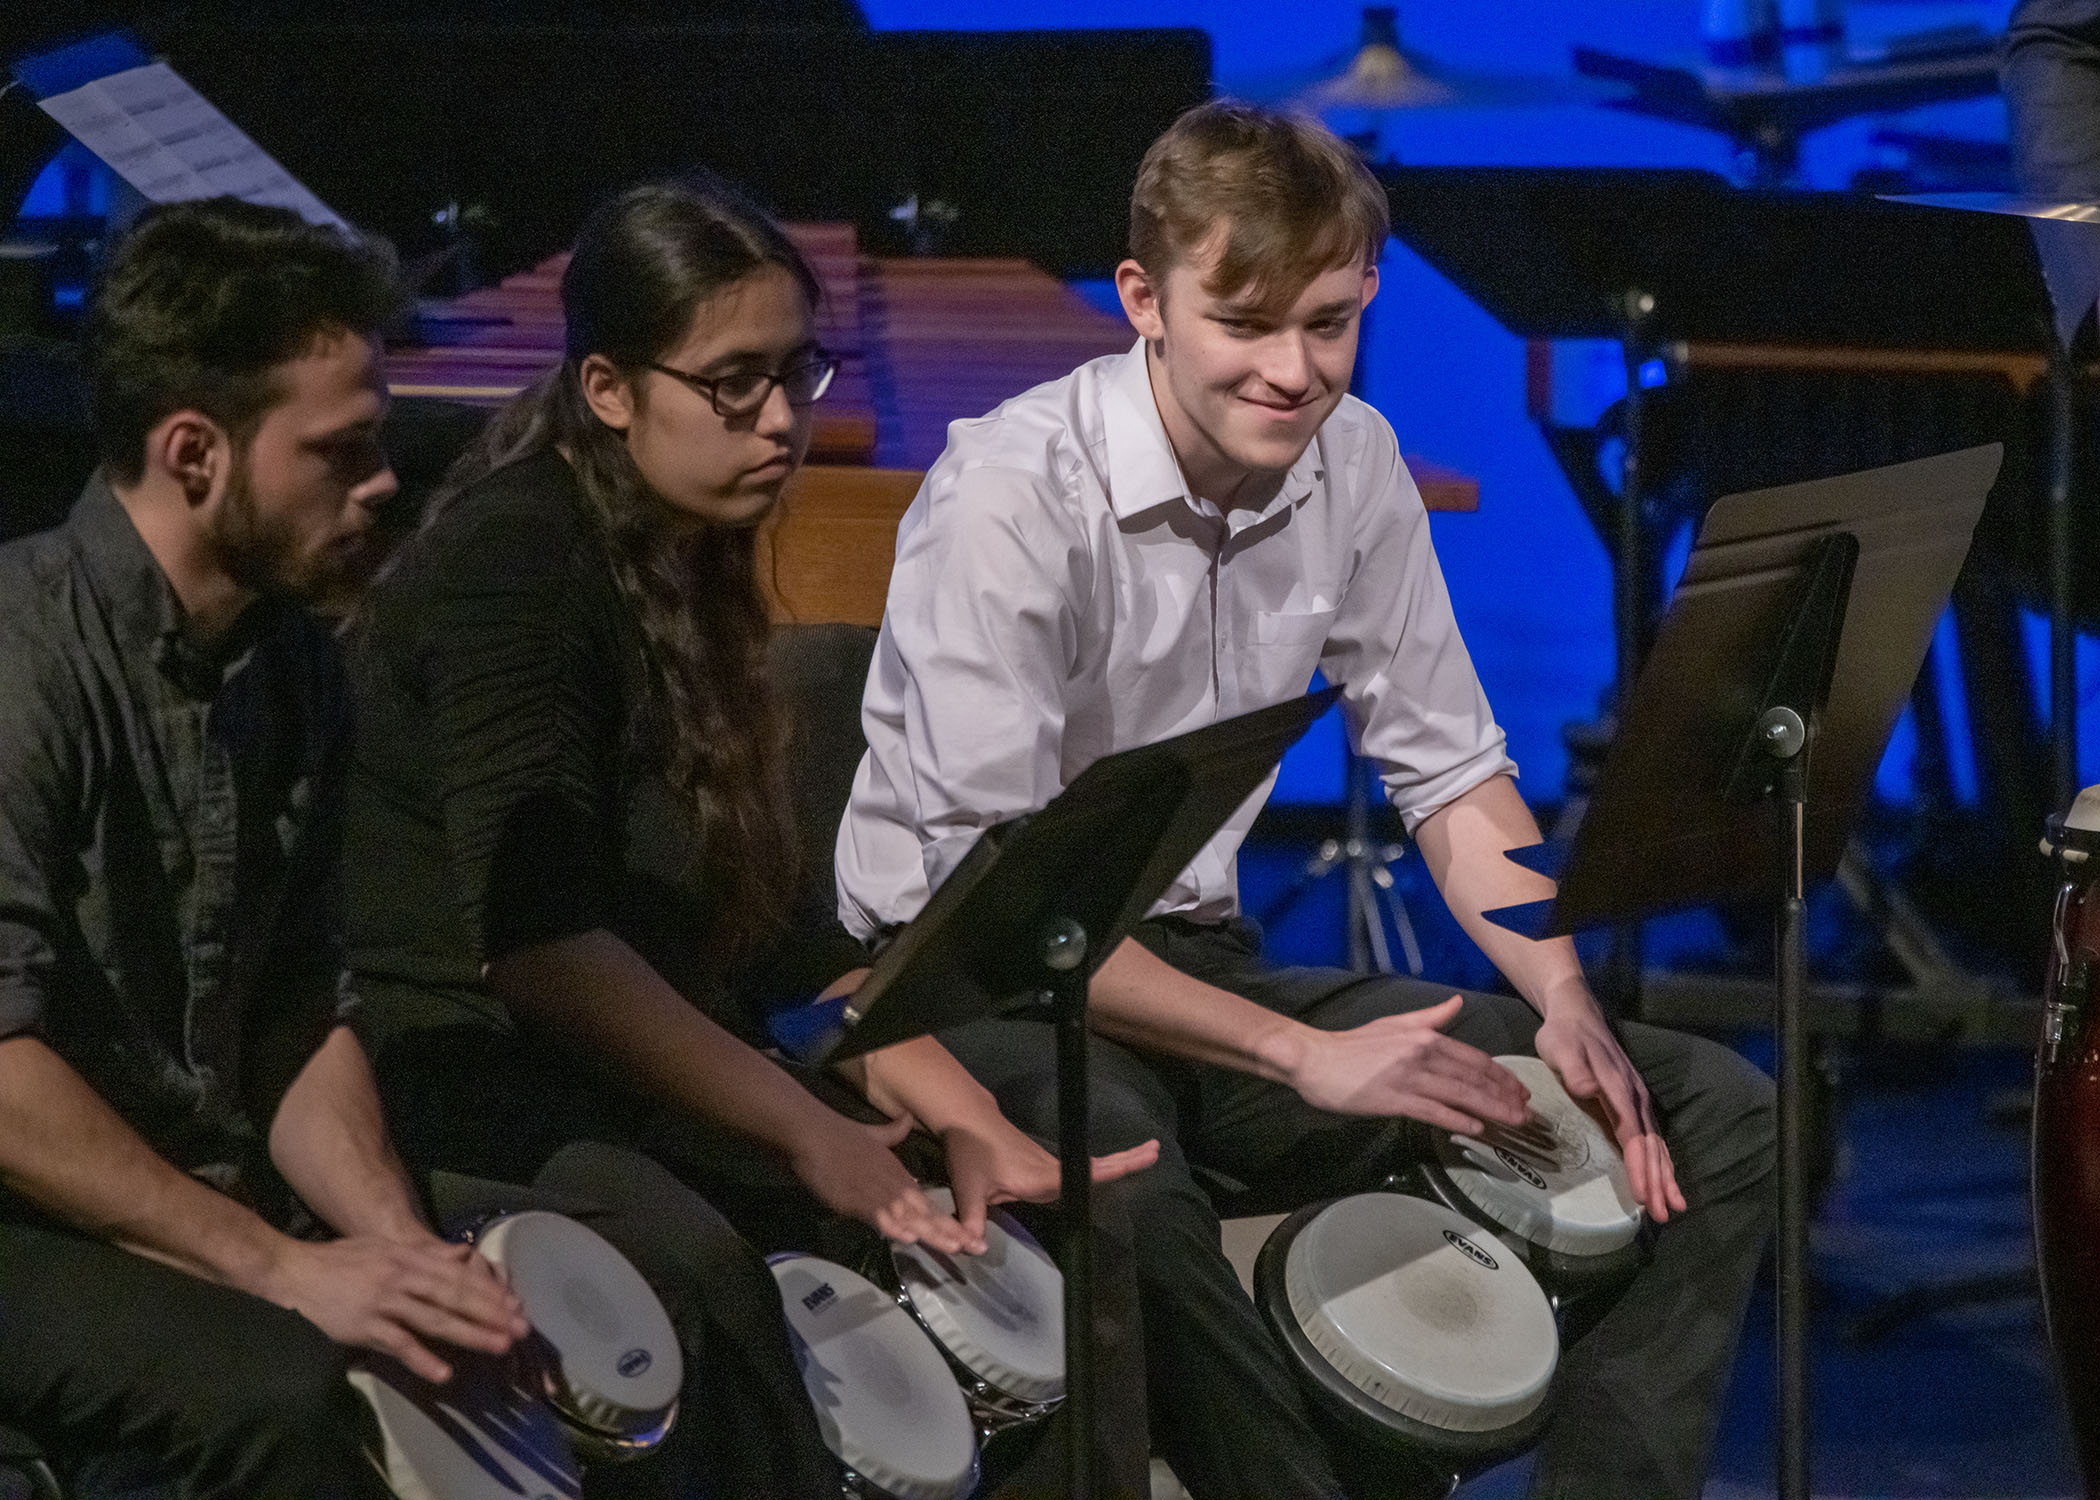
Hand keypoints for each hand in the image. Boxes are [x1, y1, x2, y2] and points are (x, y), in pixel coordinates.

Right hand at [258, 1232, 527, 1383]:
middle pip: (455, 1296)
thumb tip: (462, 1254)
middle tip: (521, 1328)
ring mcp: (383, 1302)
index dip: (488, 1291)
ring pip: (435, 1319)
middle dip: (491, 1313)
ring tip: (498, 1346)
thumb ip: (424, 1253)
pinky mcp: (363, 1326)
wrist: (292, 1271)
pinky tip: (444, 1372)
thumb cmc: (340, 1260)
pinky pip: (398, 1344)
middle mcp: (401, 1277)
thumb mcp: (385, 1247)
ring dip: (469, 1334)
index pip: (458, 1275)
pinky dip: (421, 1359)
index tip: (515, 1304)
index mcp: (408, 1257)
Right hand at [784, 1107, 977, 1254]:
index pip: (928, 1203)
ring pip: (911, 1218)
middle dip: (949, 1232)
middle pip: (926, 1213)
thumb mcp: (876, 1134)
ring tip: (954, 1248)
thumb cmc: (841, 1135)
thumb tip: (907, 1119)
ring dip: (932, 1234)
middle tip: (973, 1247)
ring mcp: (879, 1194)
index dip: (947, 1221)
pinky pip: (881, 1218)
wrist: (815, 1135)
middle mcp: (894, 1185)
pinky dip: (896, 1228)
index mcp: (899, 1173)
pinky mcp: (859, 1201)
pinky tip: (910, 1239)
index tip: (966, 1236)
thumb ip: (894, 1131)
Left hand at [941, 1117, 1159, 1246]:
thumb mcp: (968, 1188)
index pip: (1079, 1175)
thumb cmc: (970, 1151)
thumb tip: (975, 1250)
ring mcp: (1048, 1163)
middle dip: (1126, 1160)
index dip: (1105, 1172)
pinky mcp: (1044, 1164)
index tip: (1131, 1165)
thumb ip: (973, 1220)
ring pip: (1089, 1166)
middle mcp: (1049, 1168)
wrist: (969, 1119)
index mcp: (1039, 1176)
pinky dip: (1101, 1166)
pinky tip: (1114, 1168)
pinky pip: (1078, 1168)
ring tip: (1149, 1154)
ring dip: (1119, 1161)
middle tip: (1155, 1150)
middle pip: (1095, 1166)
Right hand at [1284, 995, 1530, 1132]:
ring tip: (1514, 1123)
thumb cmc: (1353, 1045)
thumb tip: (1457, 1004)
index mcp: (1424, 1036)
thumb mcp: (1395, 1023)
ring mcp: (1409, 1078)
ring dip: (1491, 1110)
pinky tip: (1477, 1130)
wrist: (1315, 1059)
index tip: (1520, 1092)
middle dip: (1505, 1096)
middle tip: (1528, 1114)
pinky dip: (1458, 1121)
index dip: (1501, 1077)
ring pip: (1460, 1095)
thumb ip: (1430, 1017)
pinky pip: (1434, 1112)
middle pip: (1474, 1078)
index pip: (1474, 1058)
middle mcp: (1423, 1055)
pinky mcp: (1395, 1100)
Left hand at [1533, 998, 1686, 1222]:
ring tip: (1674, 1205)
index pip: (1633, 1136)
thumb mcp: (1560, 1047)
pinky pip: (1650, 1137)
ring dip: (1664, 1175)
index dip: (1639, 1167)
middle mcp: (1634, 1097)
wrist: (1576, 1013)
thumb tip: (1589, 1089)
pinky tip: (1663, 1179)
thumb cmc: (1564, 1035)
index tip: (1645, 1195)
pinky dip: (1660, 1161)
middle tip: (1664, 1213)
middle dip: (1658, 1180)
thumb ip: (1574, 1069)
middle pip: (1650, 1145)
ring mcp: (1637, 1100)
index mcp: (1619, 1089)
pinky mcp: (1633, 1102)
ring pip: (1656, 1143)